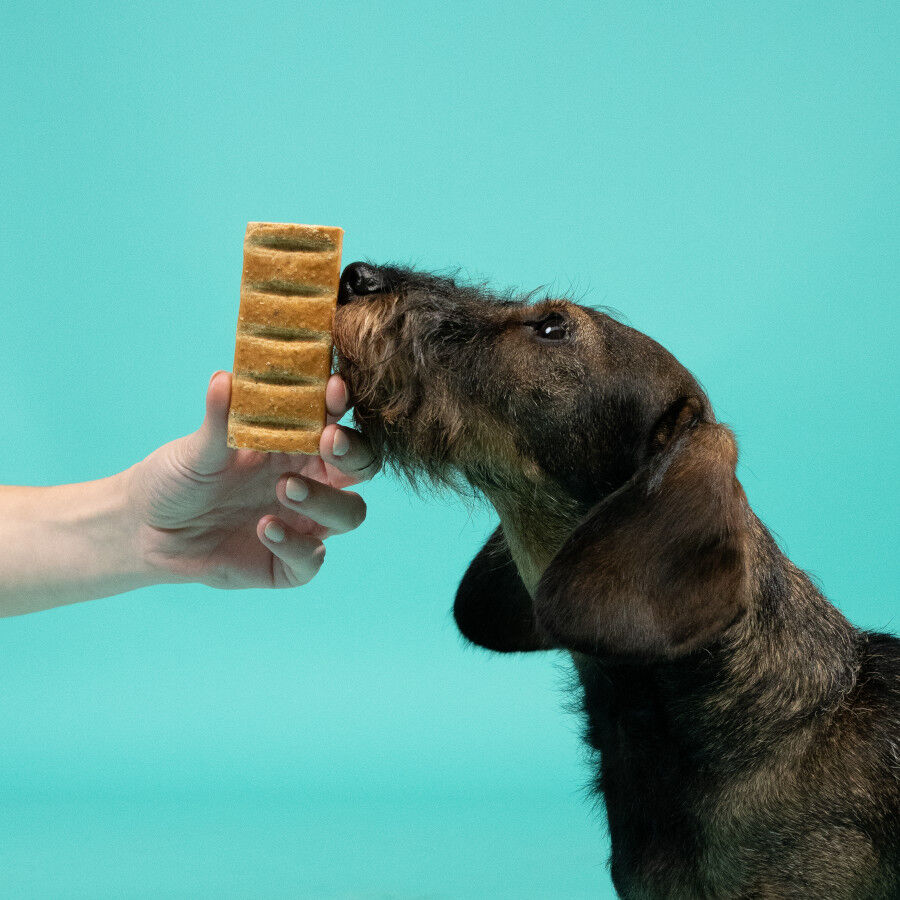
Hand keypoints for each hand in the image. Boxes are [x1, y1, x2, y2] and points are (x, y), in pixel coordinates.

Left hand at [126, 371, 378, 588]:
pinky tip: (265, 527)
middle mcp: (311, 481)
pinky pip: (313, 559)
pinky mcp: (289, 564)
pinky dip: (296, 544)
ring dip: (326, 499)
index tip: (332, 388)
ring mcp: (305, 524)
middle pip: (363, 467)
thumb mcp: (195, 448)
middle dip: (354, 453)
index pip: (335, 420)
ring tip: (285, 488)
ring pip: (351, 513)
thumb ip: (219, 418)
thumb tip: (225, 377)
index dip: (341, 405)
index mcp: (296, 445)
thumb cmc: (178, 478)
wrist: (146, 531)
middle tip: (329, 439)